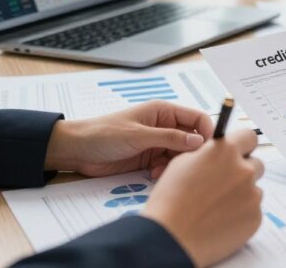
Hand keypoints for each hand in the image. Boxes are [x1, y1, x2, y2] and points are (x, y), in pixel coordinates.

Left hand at [44, 101, 212, 178]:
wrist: (77, 151)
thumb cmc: (104, 134)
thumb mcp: (139, 135)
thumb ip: (170, 138)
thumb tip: (198, 141)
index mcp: (164, 111)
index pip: (196, 118)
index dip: (206, 132)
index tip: (208, 149)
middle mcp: (164, 125)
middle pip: (191, 138)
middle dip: (190, 152)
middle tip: (184, 165)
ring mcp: (157, 142)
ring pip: (180, 154)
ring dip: (176, 164)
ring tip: (161, 170)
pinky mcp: (149, 158)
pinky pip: (167, 165)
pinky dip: (164, 171)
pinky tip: (152, 174)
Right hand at [144, 129, 263, 266]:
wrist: (171, 237)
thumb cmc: (170, 199)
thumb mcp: (183, 162)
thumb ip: (209, 153)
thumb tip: (220, 153)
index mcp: (226, 151)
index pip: (249, 137)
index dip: (243, 145)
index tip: (238, 152)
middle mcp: (244, 169)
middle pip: (255, 164)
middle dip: (243, 171)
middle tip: (224, 184)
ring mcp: (253, 195)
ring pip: (254, 189)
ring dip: (242, 194)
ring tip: (217, 207)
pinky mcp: (255, 218)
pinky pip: (253, 211)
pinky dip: (241, 214)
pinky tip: (220, 221)